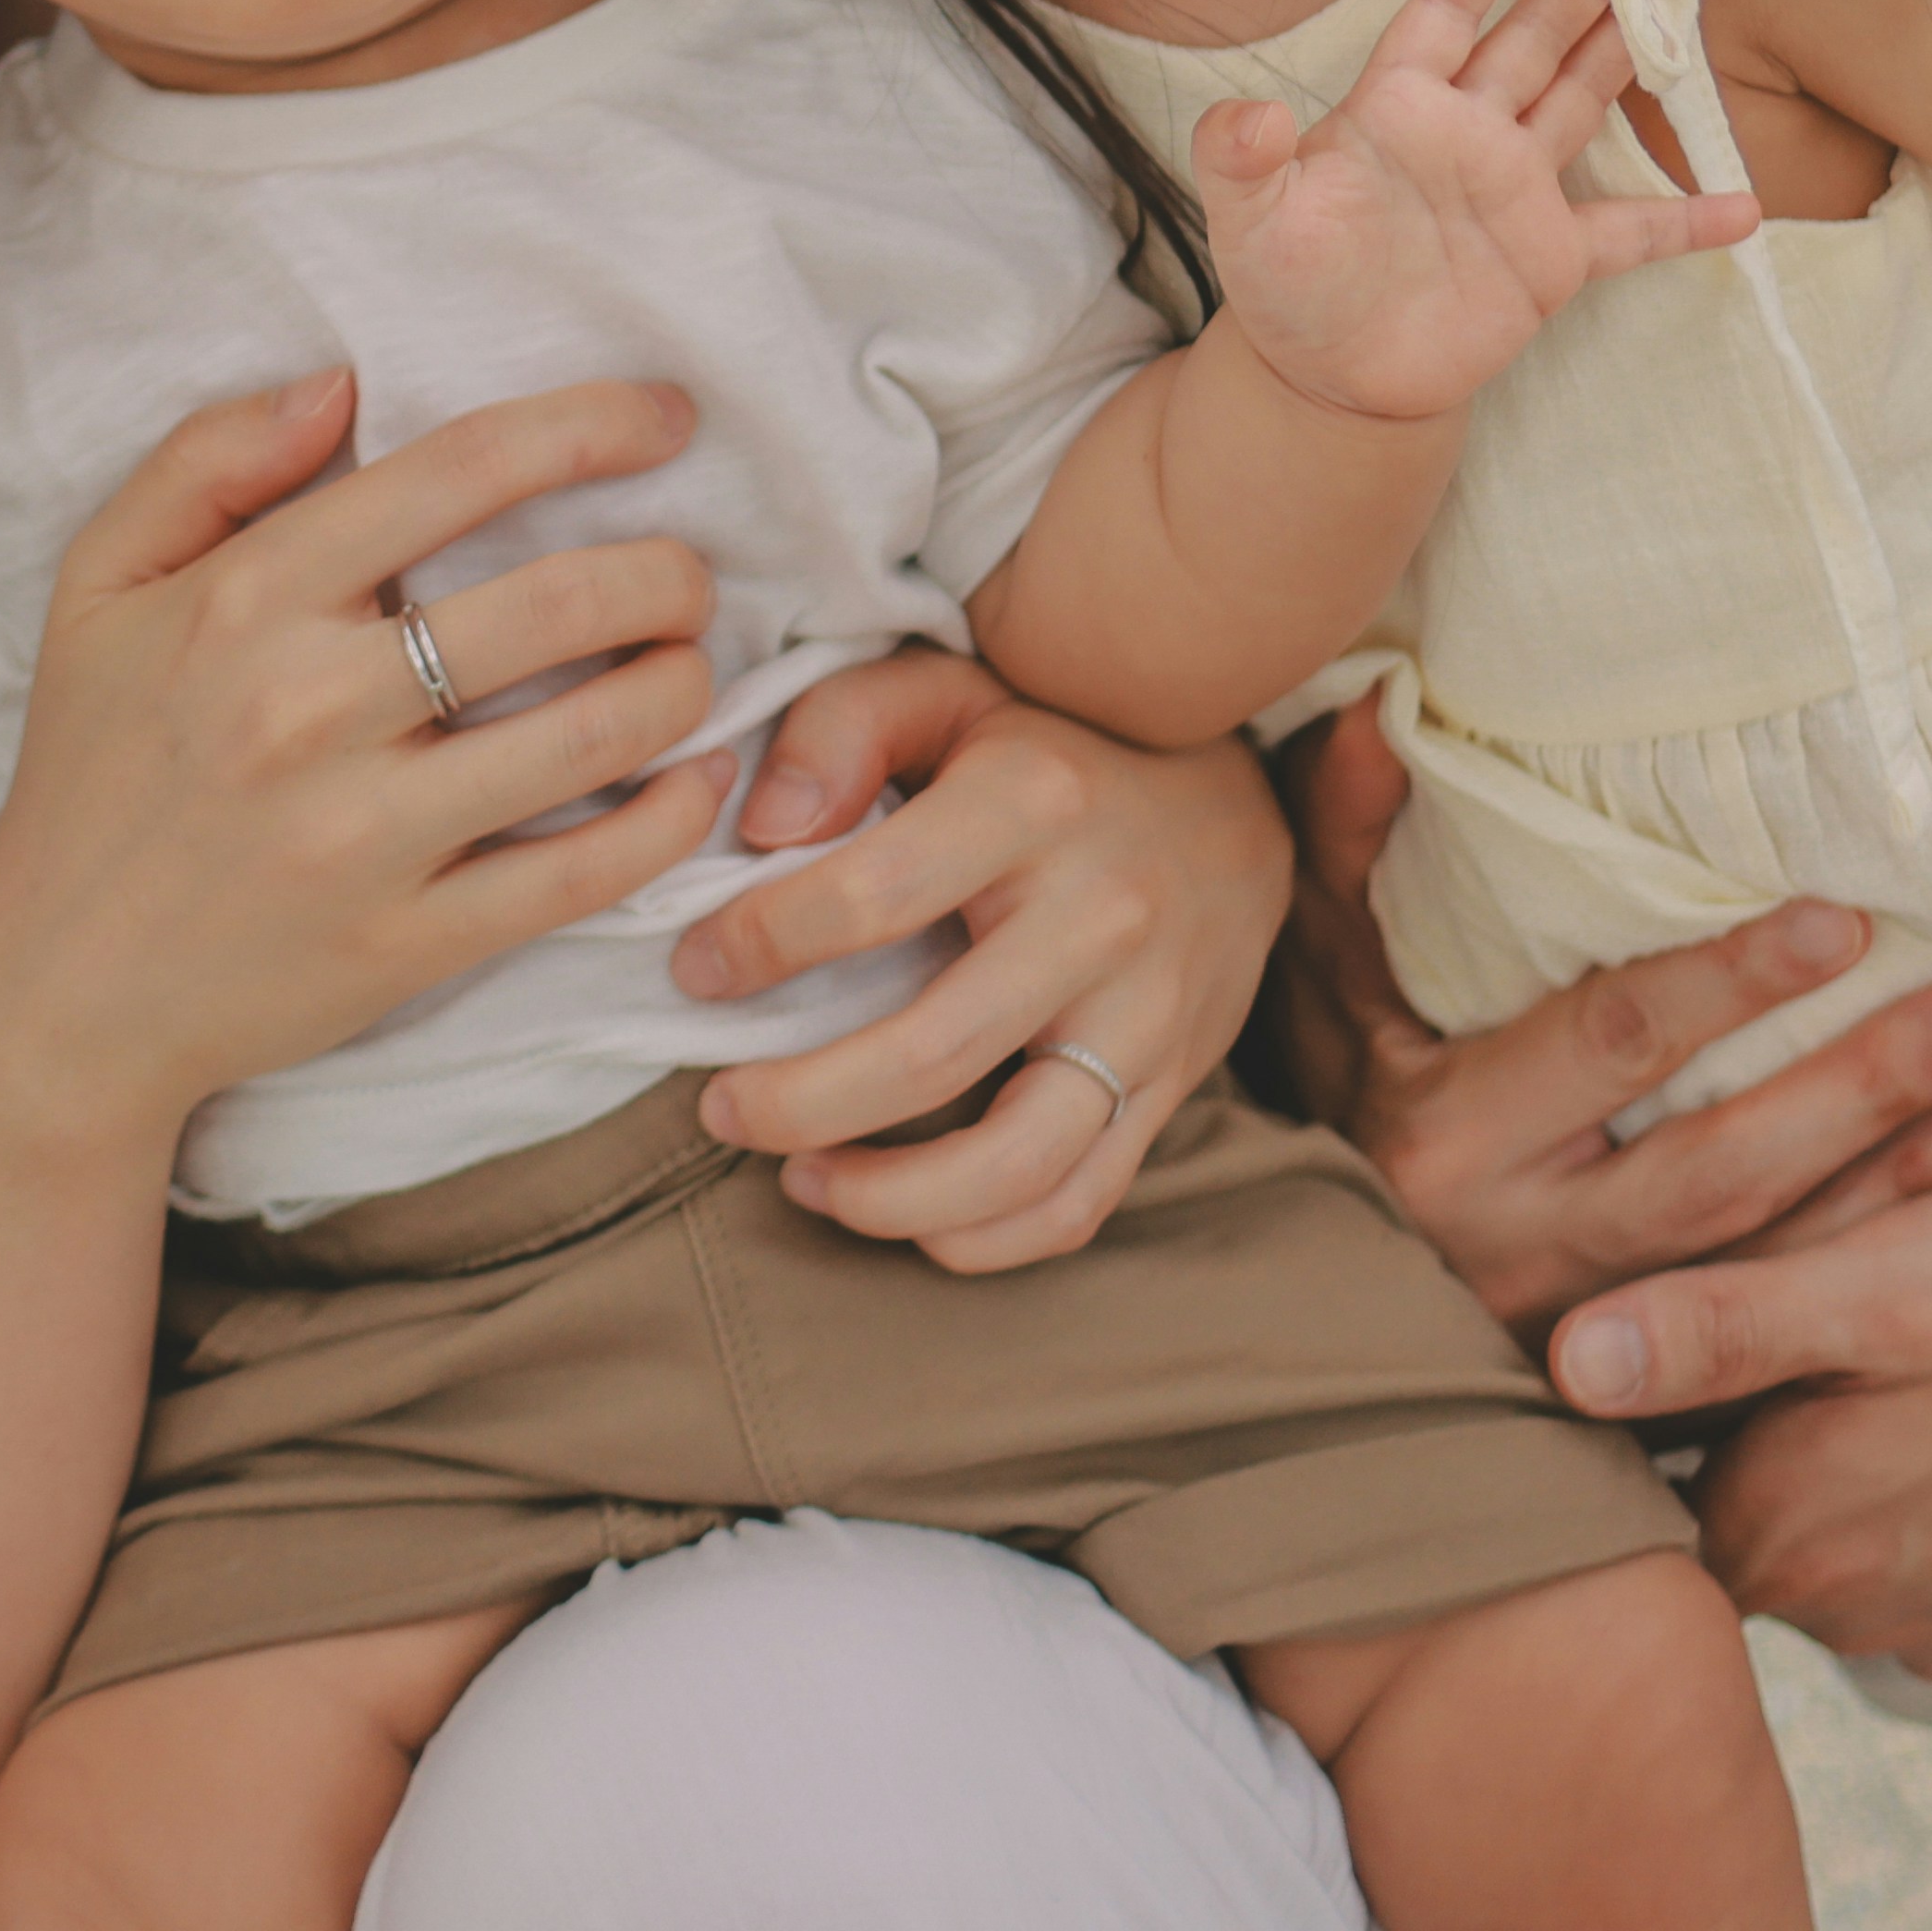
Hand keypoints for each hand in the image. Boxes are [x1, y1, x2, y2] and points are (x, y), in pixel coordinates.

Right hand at [0, 369, 734, 1152]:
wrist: (58, 994)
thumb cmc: (92, 767)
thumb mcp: (100, 584)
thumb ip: (209, 459)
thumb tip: (342, 383)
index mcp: (248, 598)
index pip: (463, 470)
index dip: (592, 425)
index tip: (666, 418)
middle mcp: (311, 707)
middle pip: (563, 600)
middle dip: (667, 571)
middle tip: (687, 574)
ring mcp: (365, 835)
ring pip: (596, 733)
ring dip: (682, 683)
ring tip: (688, 664)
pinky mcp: (407, 943)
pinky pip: (584, 872)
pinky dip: (669, 817)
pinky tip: (696, 779)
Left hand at [673, 649, 1287, 1268]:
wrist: (1233, 810)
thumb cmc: (1049, 753)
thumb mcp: (948, 691)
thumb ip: (842, 728)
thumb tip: (765, 823)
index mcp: (1032, 803)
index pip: (874, 893)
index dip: (763, 944)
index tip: (698, 969)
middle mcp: (1102, 916)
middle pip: (933, 1052)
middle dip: (799, 1102)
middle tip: (721, 1107)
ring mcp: (1146, 1015)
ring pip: (1017, 1159)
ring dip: (886, 1198)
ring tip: (801, 1177)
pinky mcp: (1170, 1087)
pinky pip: (1077, 1200)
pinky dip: (981, 1238)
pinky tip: (902, 1216)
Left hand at [1193, 0, 1757, 425]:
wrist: (1330, 379)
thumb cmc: (1285, 285)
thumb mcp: (1247, 217)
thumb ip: (1242, 158)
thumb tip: (1251, 117)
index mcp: (1396, 108)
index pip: (1445, 15)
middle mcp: (1466, 133)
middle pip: (1533, 39)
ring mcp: (1515, 191)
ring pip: (1581, 100)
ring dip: (1627, 53)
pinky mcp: (1549, 258)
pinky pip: (1629, 232)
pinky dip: (1684, 221)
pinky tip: (1742, 208)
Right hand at [1270, 696, 1931, 1332]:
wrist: (1318, 1292)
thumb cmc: (1339, 1085)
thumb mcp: (1324, 961)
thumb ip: (1350, 834)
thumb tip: (1382, 703)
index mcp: (1447, 1131)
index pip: (1612, 1043)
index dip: (1727, 985)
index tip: (1843, 923)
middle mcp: (1519, 1243)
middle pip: (1714, 1167)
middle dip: (1851, 1092)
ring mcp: (1589, 1327)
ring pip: (1765, 1264)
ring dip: (1893, 1184)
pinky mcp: (1643, 1374)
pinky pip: (1780, 1326)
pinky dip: (1875, 1254)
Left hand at [1543, 1163, 1931, 1680]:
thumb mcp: (1893, 1282)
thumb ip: (1722, 1331)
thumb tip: (1560, 1366)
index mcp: (1789, 1533)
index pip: (1642, 1467)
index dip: (1649, 1363)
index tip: (1694, 1266)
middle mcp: (1850, 1613)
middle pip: (1737, 1488)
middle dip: (1758, 1385)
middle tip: (1835, 1267)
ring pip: (1835, 1509)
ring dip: (1851, 1419)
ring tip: (1922, 1305)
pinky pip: (1926, 1536)